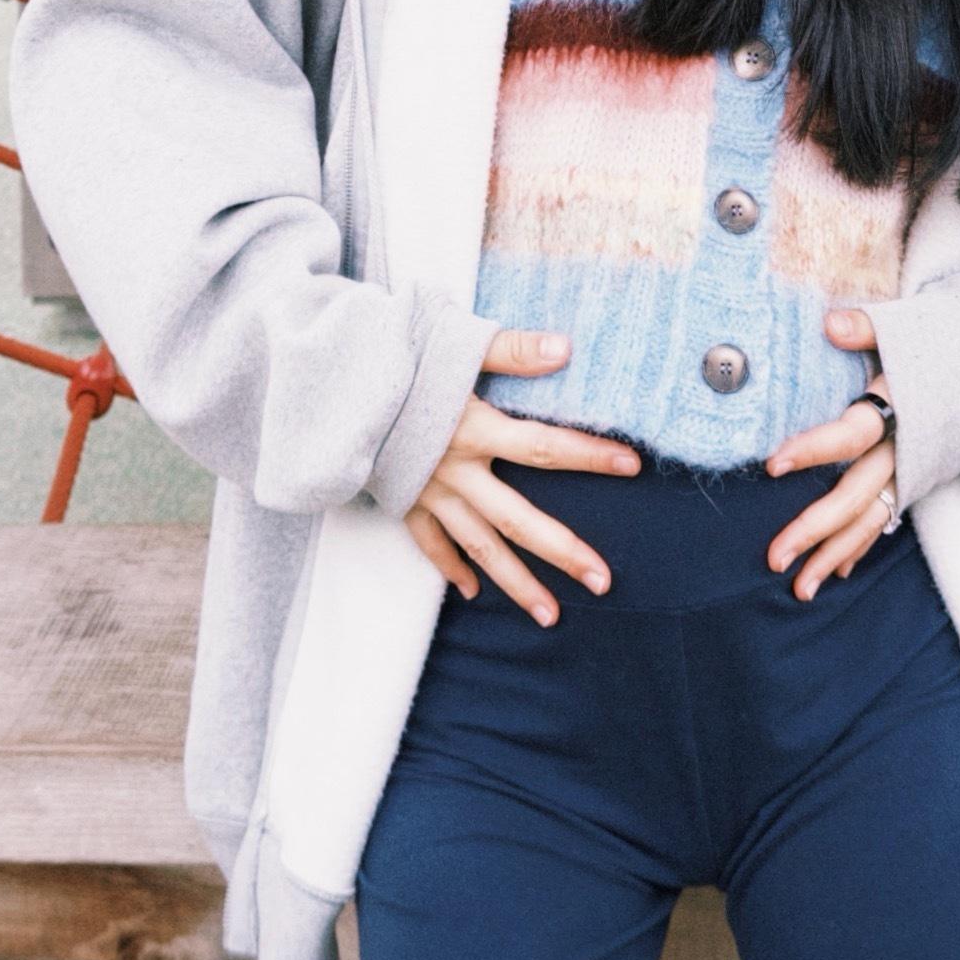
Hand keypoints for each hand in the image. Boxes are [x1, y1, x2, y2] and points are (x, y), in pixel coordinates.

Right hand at [404, 330, 639, 626]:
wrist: (326, 388)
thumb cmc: (394, 359)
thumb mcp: (452, 344)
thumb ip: (510, 348)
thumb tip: (565, 347)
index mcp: (473, 428)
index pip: (544, 447)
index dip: (589, 455)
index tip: (633, 466)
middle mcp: (456, 470)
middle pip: (518, 519)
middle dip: (561, 552)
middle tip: (603, 582)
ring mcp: (428, 493)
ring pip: (478, 547)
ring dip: (515, 583)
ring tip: (551, 616)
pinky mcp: (401, 501)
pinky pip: (429, 544)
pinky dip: (450, 568)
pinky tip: (472, 592)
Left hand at [762, 302, 898, 601]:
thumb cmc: (939, 345)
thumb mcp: (904, 328)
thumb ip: (865, 326)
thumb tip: (831, 324)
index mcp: (895, 408)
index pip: (851, 433)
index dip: (813, 447)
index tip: (772, 463)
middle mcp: (902, 449)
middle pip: (855, 495)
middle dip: (814, 529)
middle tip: (773, 557)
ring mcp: (909, 471)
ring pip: (869, 520)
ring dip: (833, 555)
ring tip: (797, 590)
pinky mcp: (913, 482)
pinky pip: (884, 520)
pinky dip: (859, 547)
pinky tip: (835, 572)